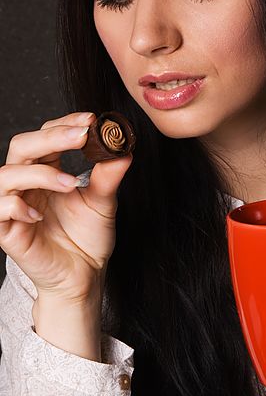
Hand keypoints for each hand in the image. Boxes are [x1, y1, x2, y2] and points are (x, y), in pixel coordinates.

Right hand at [0, 112, 132, 302]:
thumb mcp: (103, 202)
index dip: (64, 123)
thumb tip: (123, 148)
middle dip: (51, 137)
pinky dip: (16, 205)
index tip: (90, 120)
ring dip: (40, 173)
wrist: (84, 276)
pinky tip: (40, 214)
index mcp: (47, 171)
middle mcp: (27, 184)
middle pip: (22, 146)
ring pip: (6, 175)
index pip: (46, 135)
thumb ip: (109, 176)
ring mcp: (14, 206)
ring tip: (70, 183)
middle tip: (80, 136)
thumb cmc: (88, 238)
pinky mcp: (7, 231)